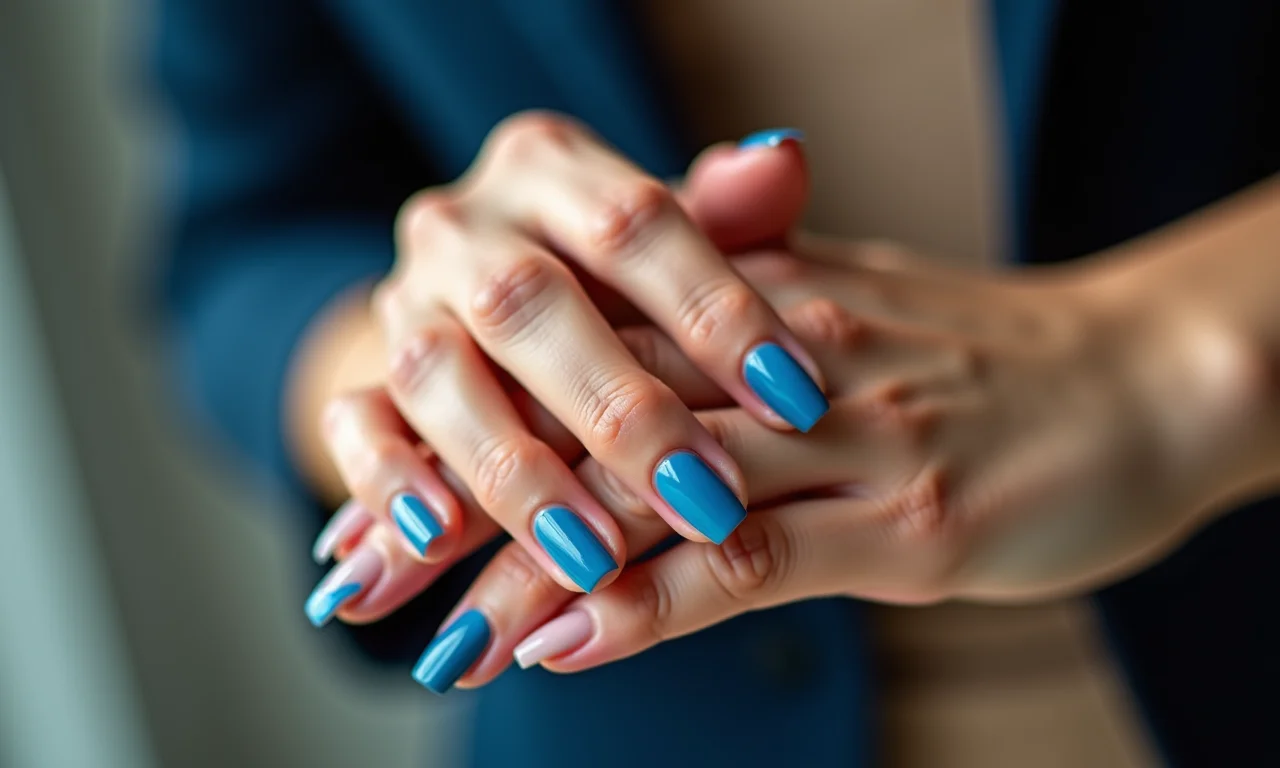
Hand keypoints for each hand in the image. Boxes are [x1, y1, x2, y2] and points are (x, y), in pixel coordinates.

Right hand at [304, 126, 821, 626]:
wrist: (485, 302)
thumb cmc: (612, 277)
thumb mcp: (674, 238)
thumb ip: (728, 212)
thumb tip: (785, 160)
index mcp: (547, 168)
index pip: (633, 221)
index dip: (714, 309)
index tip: (796, 397)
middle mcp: (463, 225)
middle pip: (530, 302)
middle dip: (621, 411)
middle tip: (707, 498)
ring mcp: (401, 301)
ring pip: (438, 375)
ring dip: (517, 472)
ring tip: (593, 558)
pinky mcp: (359, 376)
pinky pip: (351, 423)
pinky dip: (387, 481)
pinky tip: (436, 539)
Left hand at [431, 239, 1253, 684]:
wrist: (1137, 376)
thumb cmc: (975, 362)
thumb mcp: (835, 316)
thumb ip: (726, 335)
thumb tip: (625, 375)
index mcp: (742, 302)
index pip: (568, 367)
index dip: (463, 431)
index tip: (375, 497)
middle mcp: (773, 358)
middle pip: (577, 431)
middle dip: (455, 507)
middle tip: (355, 573)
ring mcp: (838, 438)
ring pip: (642, 500)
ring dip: (519, 567)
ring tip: (421, 631)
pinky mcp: (900, 522)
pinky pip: (744, 563)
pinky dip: (641, 603)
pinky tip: (558, 642)